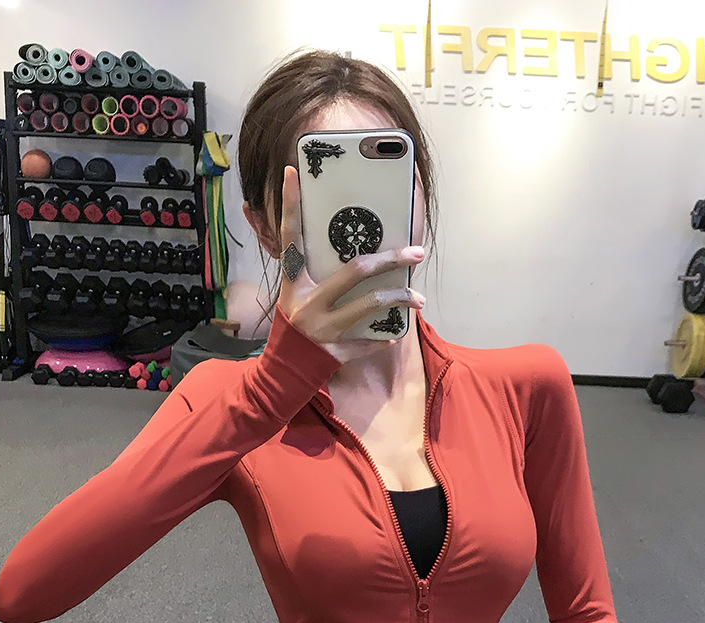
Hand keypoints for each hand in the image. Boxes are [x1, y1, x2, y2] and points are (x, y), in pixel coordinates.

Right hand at [277, 164, 425, 364]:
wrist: (285, 369)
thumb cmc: (294, 323)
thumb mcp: (294, 294)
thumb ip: (314, 272)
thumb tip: (350, 246)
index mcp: (294, 282)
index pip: (291, 237)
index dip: (290, 204)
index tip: (293, 171)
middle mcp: (308, 303)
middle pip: (356, 271)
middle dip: (391, 259)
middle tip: (417, 252)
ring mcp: (324, 328)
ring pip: (371, 305)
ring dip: (400, 298)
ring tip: (419, 298)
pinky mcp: (337, 352)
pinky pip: (370, 341)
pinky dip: (386, 336)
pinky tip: (396, 332)